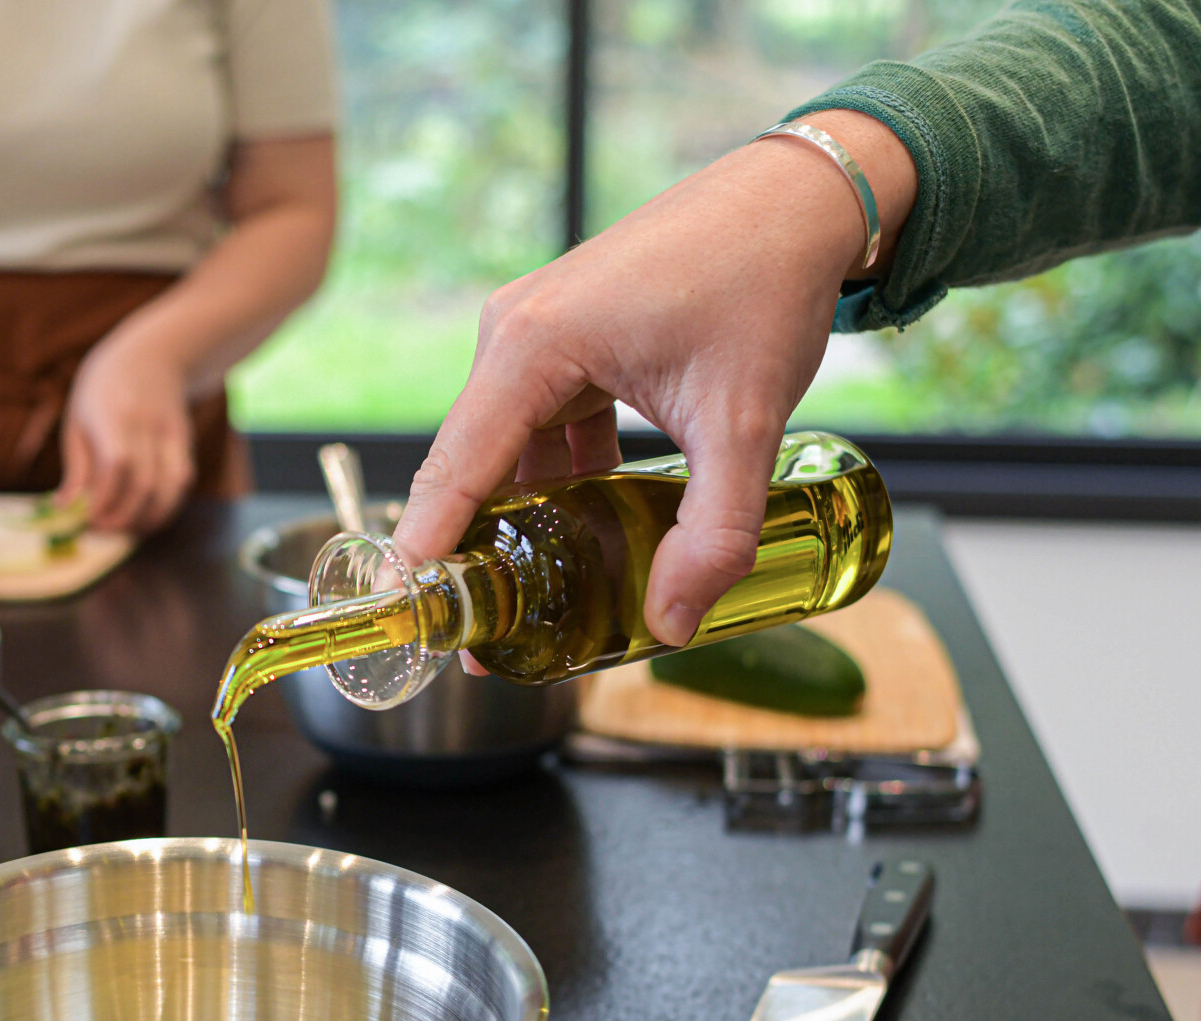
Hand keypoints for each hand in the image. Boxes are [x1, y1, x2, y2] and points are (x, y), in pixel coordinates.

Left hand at [61, 330, 195, 534]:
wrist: (152, 355)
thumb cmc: (103, 391)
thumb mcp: (79, 419)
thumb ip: (77, 467)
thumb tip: (67, 509)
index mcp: (112, 412)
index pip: (117, 462)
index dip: (105, 498)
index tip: (86, 519)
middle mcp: (146, 422)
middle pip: (143, 482)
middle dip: (122, 516)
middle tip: (100, 530)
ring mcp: (171, 432)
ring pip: (168, 488)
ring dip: (147, 518)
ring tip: (123, 530)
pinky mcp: (185, 441)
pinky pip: (181, 482)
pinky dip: (166, 507)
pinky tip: (146, 517)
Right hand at [396, 114, 909, 645]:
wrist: (798, 199)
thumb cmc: (764, 282)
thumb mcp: (744, 421)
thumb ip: (711, 531)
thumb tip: (670, 622)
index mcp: (533, 345)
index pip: (455, 469)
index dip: (425, 549)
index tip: (402, 613)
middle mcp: (515, 334)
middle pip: (470, 466)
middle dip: (472, 553)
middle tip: (476, 641)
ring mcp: (535, 334)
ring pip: (507, 452)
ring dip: (519, 521)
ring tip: (528, 601)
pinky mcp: (565, 340)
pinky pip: (539, 427)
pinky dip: (554, 484)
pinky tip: (580, 535)